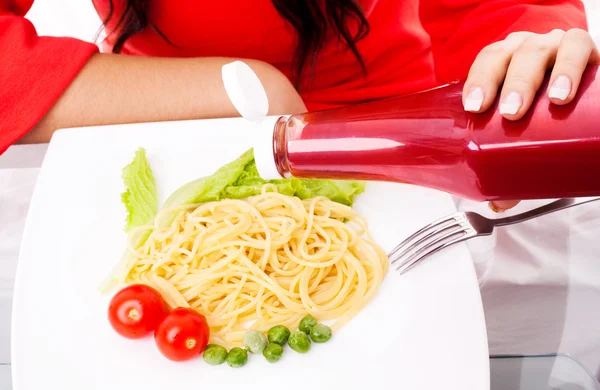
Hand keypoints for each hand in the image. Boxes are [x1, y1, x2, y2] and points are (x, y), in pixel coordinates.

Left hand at [462, 28, 598, 211]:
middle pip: (514, 56)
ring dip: (549, 74)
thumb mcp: (522, 132)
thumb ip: (509, 163)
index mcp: (502, 63)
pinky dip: (575, 65)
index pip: (486, 62)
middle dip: (512, 83)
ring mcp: (555, 48)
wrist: (576, 94)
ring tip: (555, 100)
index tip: (475, 107)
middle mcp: (526, 51)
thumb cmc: (539, 111)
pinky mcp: (585, 53)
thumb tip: (499, 202)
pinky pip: (581, 46)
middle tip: (511, 113)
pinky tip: (571, 88)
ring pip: (546, 49)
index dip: (479, 80)